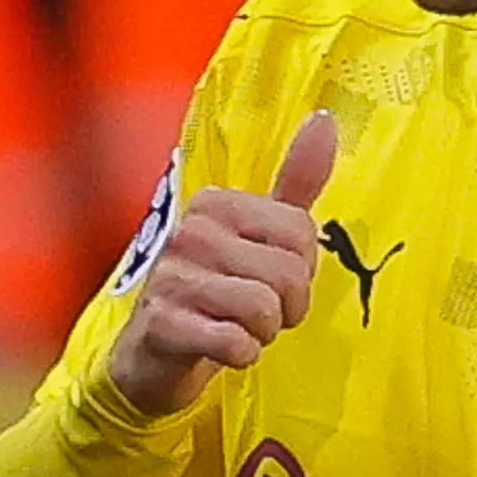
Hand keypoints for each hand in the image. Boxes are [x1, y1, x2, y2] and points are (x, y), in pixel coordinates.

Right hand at [103, 110, 336, 417]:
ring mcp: (171, 277)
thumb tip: (325, 120)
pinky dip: (241, 356)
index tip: (271, 282)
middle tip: (258, 314)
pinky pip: (235, 343)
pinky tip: (220, 348)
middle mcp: (190, 232)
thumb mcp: (256, 234)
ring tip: (237, 328)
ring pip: (264, 310)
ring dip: (262, 334)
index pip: (301, 233)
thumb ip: (294, 183)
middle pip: (288, 274)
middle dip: (286, 308)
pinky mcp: (162, 323)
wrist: (151, 355)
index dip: (300, 271)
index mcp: (215, 204)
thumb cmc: (213, 291)